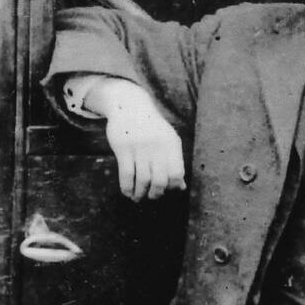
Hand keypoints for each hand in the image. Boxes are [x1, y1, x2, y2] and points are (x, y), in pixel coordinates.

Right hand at [98, 82, 186, 199]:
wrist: (130, 107)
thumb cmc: (152, 129)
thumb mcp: (168, 141)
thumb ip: (174, 163)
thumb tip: (181, 187)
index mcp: (171, 144)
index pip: (177, 173)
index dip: (173, 186)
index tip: (166, 189)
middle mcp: (157, 146)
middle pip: (159, 180)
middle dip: (156, 194)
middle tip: (152, 197)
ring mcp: (140, 147)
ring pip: (142, 180)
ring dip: (140, 193)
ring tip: (138, 197)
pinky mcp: (123, 148)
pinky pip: (126, 174)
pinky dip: (127, 187)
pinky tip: (127, 192)